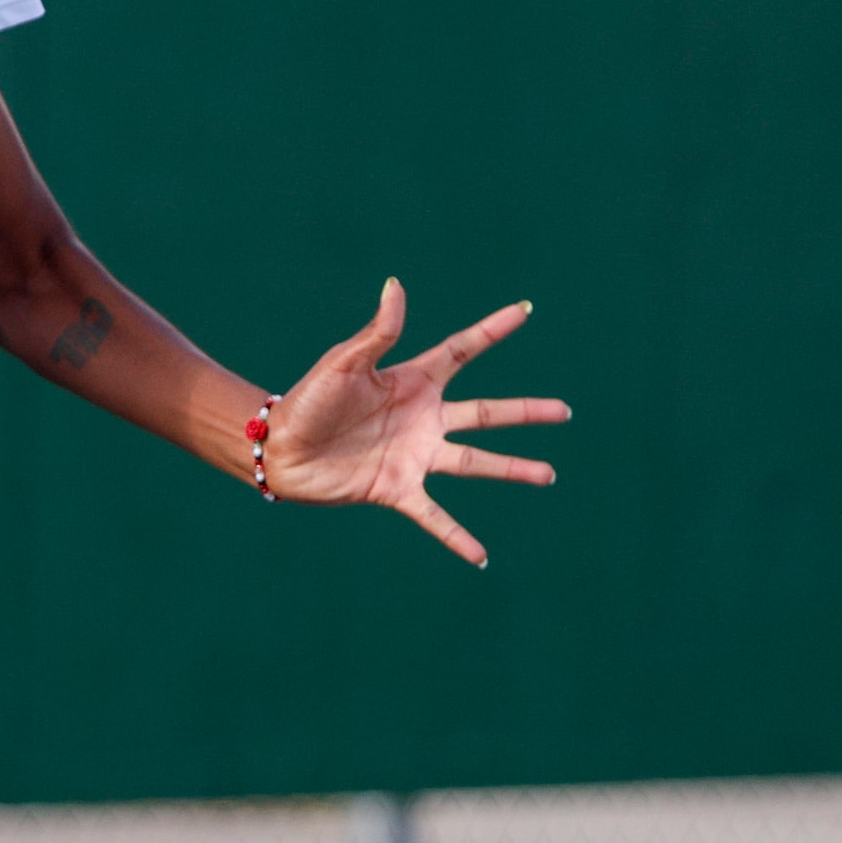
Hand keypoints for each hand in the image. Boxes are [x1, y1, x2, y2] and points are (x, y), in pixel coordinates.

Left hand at [260, 279, 568, 566]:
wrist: (277, 448)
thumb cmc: (307, 400)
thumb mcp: (344, 363)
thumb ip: (377, 331)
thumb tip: (396, 285)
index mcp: (411, 382)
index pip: (461, 351)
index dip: (492, 331)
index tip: (525, 310)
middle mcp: (422, 418)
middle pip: (485, 413)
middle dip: (525, 412)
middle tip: (565, 411)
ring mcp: (414, 456)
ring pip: (475, 463)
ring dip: (512, 469)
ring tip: (549, 474)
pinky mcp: (397, 489)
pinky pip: (435, 517)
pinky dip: (457, 537)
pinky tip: (482, 557)